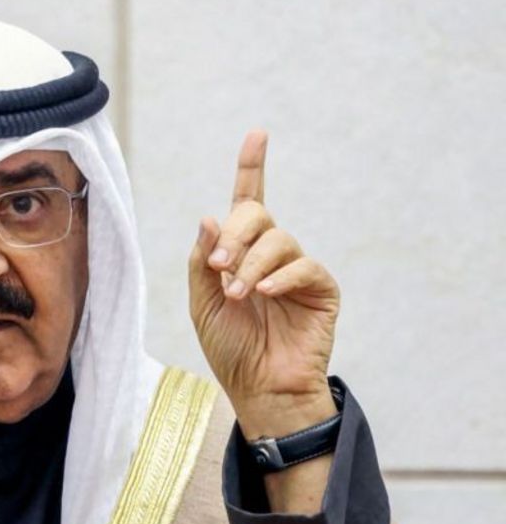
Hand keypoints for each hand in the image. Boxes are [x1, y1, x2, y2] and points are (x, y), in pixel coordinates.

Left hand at [188, 130, 338, 439]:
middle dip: (234, 235)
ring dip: (250, 264)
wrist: (259, 388)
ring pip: (278, 240)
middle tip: (218, 266)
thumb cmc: (230, 347)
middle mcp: (270, 253)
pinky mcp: (321, 288)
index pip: (248, 199)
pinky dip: (280, 277)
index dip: (253, 166)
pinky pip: (303, 266)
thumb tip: (210, 215)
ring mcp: (297, 268)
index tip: (258, 135)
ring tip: (237, 294)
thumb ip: (203, 260)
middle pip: (256, 214)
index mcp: (240, 251)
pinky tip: (265, 294)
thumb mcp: (201, 302)